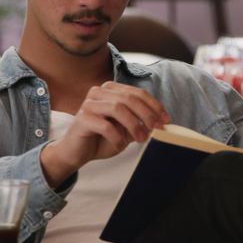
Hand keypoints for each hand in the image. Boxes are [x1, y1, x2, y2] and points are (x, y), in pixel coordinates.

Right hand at [41, 82, 169, 187]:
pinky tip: (120, 144)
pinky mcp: (82, 118)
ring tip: (141, 139)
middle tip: (156, 130)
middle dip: (147, 114)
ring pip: (118, 108)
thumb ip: (139, 122)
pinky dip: (116, 136)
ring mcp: (89, 103)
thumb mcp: (125, 129)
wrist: (77, 152)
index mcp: (111, 90)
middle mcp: (99, 92)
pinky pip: (105, 125)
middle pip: (129, 98)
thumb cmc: (102, 138)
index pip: (137, 93)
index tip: (166, 120)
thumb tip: (160, 123)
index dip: (154, 106)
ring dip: (133, 125)